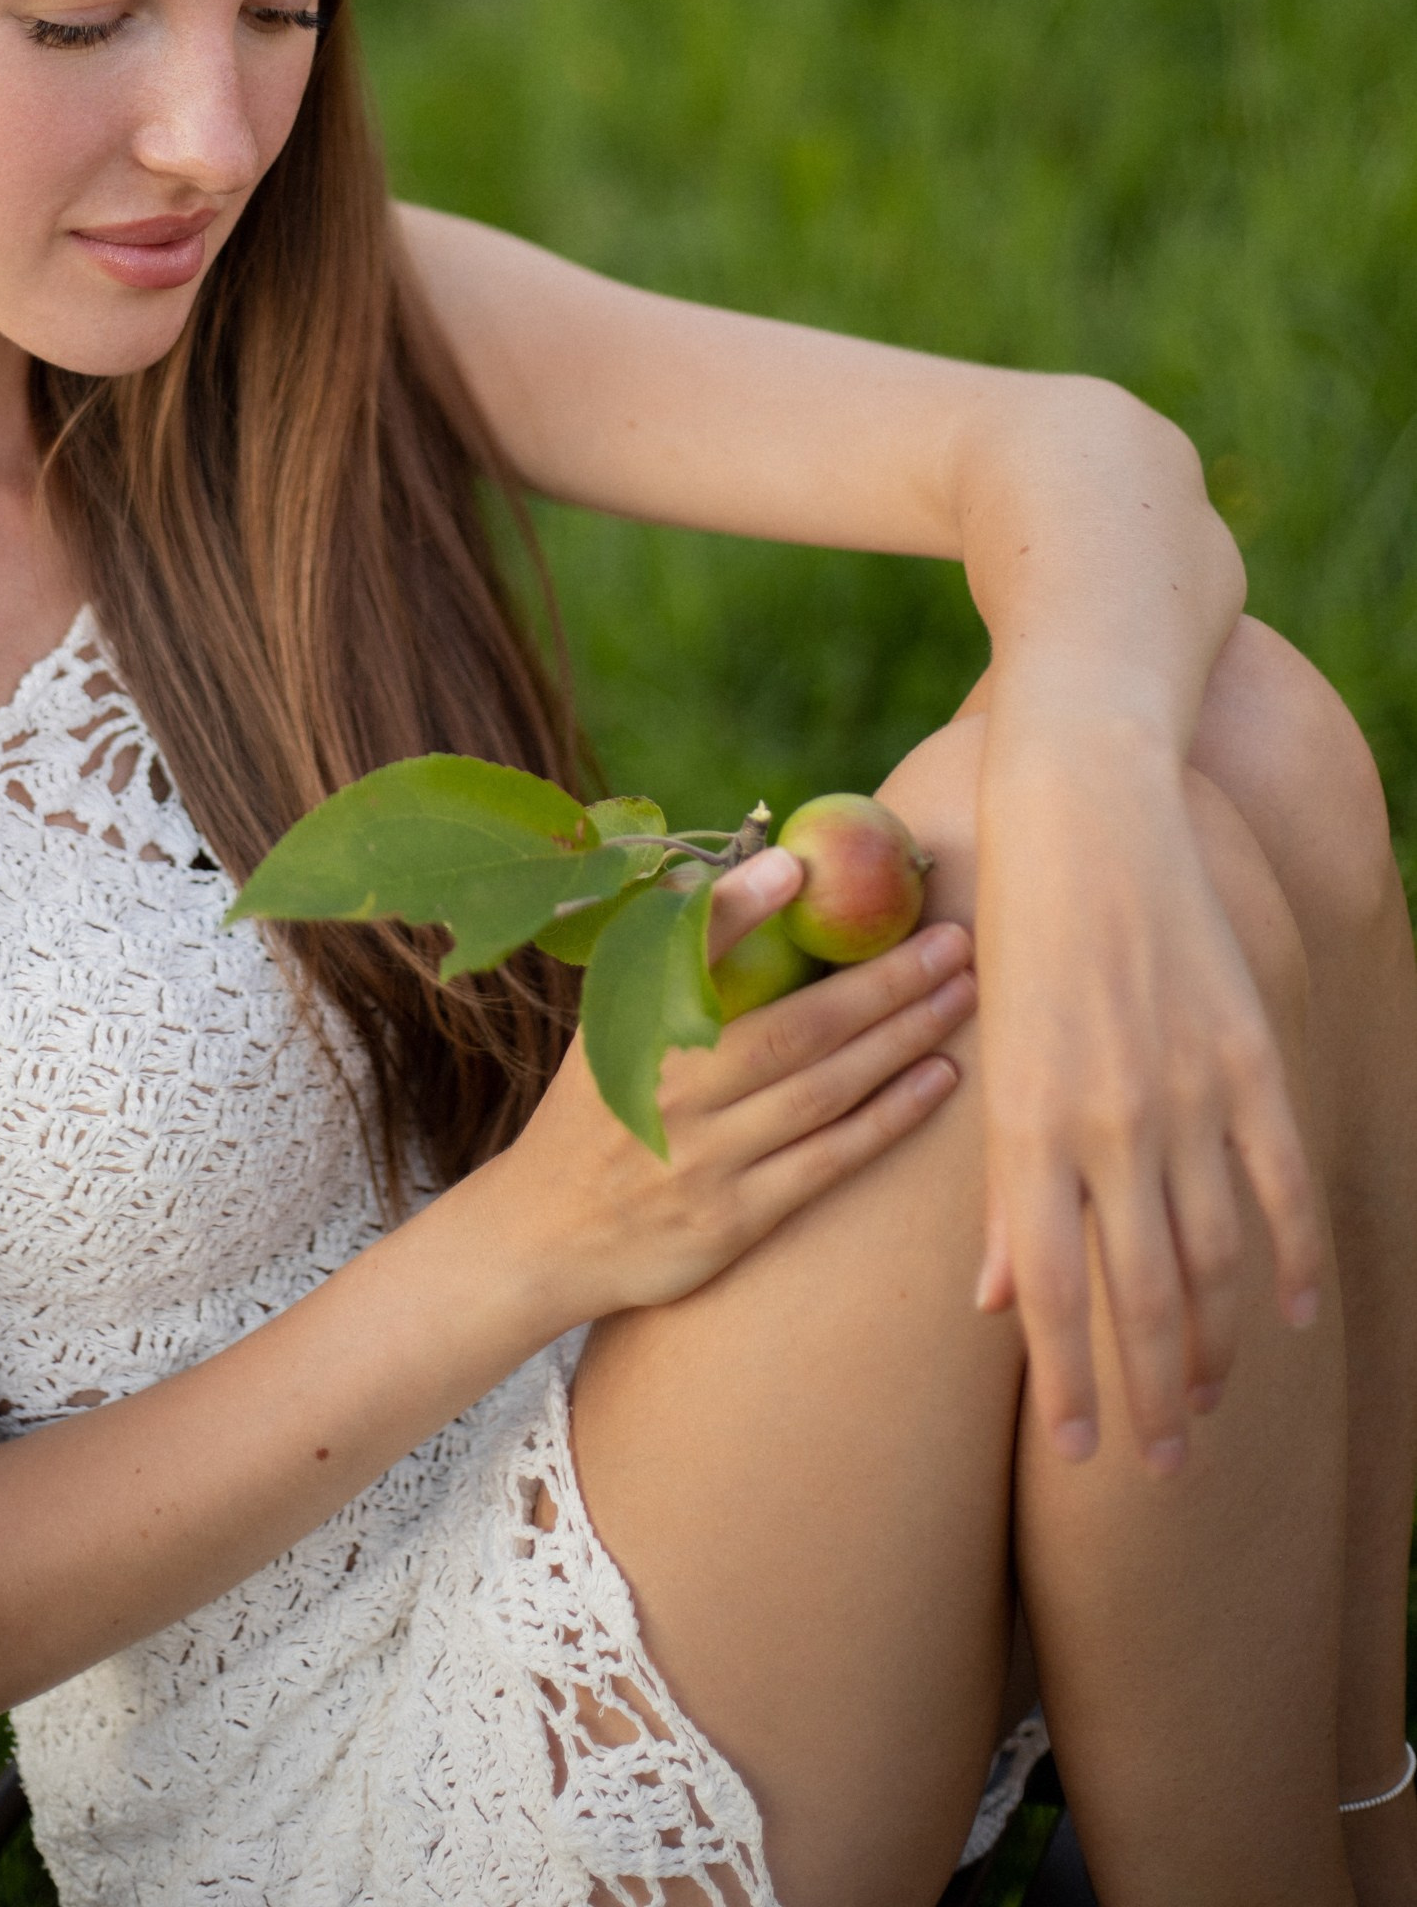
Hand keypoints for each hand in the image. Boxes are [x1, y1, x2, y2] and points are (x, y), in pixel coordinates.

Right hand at [486, 909, 977, 1329]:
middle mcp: (666, 1090)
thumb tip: (761, 873)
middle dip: (883, 979)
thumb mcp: (609, 1024)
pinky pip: (826, 1160)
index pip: (687, 958)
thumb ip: (673, 960)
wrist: (546, 1233)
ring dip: (901, 1039)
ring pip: (822, 1090)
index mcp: (631, 1029)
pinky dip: (887, 1117)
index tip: (797, 865)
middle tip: (953, 938)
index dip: (740, 909)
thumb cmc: (598, 1107)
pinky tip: (938, 1079)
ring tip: (963, 995)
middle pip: (794, 1027)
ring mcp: (702, 1159)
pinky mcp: (732, 1220)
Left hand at [972, 720, 1323, 1471]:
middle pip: (1140, 1294)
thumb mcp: (986, 1053)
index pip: (1049, 1289)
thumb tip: (993, 1300)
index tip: (1081, 1452)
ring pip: (1215, 1256)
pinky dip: (1291, 1257)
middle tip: (1158, 1467)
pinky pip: (1279, 1183)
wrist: (1085, 811)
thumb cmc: (1013, 930)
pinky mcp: (1245, 1058)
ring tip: (1211, 1408)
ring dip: (1217, 1345)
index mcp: (1025, 1123)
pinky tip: (1292, 1315)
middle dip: (1150, 1393)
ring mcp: (1184, 1093)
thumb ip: (998, 1186)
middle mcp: (1106, 1122)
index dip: (1067, 1381)